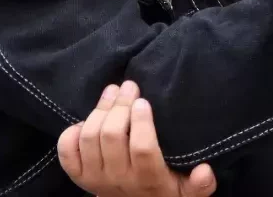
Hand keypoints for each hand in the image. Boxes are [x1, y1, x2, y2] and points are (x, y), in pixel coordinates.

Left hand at [58, 81, 216, 196]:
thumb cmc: (165, 191)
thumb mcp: (189, 192)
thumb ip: (201, 185)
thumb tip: (205, 169)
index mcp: (148, 179)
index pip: (141, 147)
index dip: (141, 121)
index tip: (144, 101)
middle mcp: (118, 179)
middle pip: (111, 136)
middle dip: (119, 105)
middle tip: (129, 86)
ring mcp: (95, 178)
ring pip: (89, 137)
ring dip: (100, 110)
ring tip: (112, 92)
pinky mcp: (78, 176)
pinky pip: (67, 150)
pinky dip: (73, 131)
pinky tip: (89, 118)